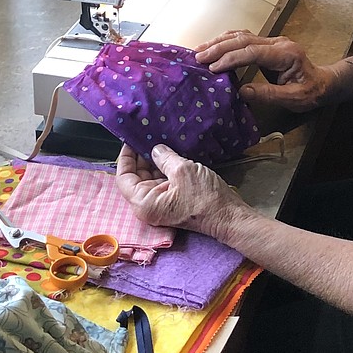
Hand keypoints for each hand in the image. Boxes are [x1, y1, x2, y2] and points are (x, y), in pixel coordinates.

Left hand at [116, 143, 243, 237]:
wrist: (228, 216)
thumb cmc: (204, 198)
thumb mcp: (183, 171)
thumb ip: (165, 158)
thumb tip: (155, 149)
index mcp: (144, 203)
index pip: (124, 178)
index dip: (126, 157)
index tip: (132, 140)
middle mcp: (148, 206)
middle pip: (136, 177)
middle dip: (141, 157)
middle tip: (147, 136)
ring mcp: (161, 204)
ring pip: (150, 178)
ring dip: (154, 161)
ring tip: (159, 140)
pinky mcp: (173, 200)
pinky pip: (163, 181)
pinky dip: (164, 167)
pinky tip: (170, 152)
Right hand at [195, 30, 336, 118]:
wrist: (323, 82)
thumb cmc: (311, 92)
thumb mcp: (294, 98)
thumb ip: (269, 94)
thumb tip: (242, 91)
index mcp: (285, 54)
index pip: (253, 51)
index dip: (231, 58)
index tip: (213, 67)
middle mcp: (277, 43)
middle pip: (243, 39)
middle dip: (219, 47)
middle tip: (198, 57)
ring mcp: (272, 42)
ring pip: (242, 35)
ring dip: (219, 42)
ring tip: (199, 50)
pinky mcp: (266, 45)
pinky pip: (244, 38)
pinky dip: (227, 41)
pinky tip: (213, 46)